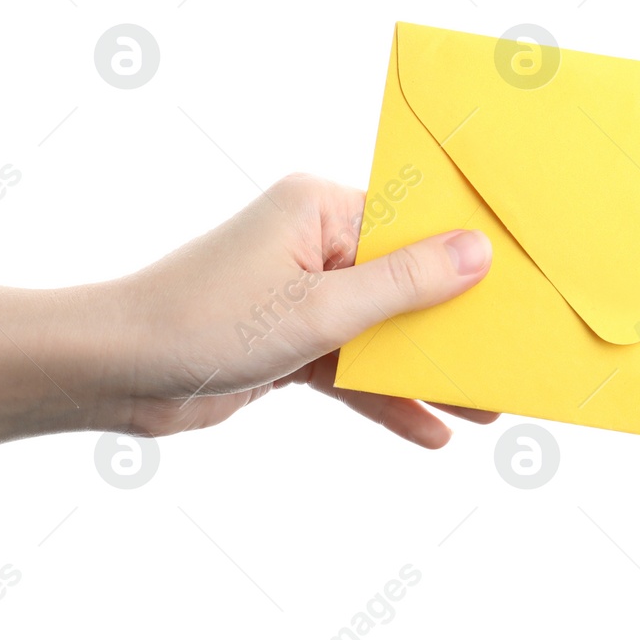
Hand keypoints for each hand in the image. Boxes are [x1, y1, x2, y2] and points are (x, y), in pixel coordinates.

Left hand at [98, 173, 495, 445]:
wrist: (115, 374)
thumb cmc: (201, 322)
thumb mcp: (318, 310)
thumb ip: (402, 285)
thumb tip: (476, 251)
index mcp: (319, 209)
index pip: (415, 226)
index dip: (470, 260)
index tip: (524, 289)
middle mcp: (312, 243)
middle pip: (406, 282)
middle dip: (455, 326)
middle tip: (516, 358)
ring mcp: (299, 294)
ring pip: (382, 332)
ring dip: (427, 370)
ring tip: (487, 406)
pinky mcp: (286, 342)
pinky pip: (352, 367)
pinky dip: (384, 396)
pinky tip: (431, 431)